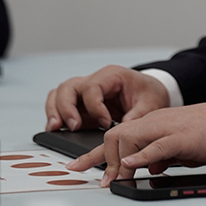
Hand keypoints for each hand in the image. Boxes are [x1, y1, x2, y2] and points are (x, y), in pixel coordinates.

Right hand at [44, 65, 169, 132]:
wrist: (150, 92)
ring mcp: (85, 92)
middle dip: (66, 107)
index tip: (106, 124)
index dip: (95, 107)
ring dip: (55, 111)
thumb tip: (121, 130)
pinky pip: (60, 105)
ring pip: (59, 94)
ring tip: (55, 128)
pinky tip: (57, 129)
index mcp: (111, 75)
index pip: (92, 88)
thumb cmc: (149, 94)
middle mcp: (94, 81)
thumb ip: (138, 115)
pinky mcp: (81, 105)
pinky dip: (56, 116)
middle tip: (74, 126)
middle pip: (68, 87)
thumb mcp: (151, 103)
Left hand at [65, 101, 205, 186]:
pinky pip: (156, 145)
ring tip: (113, 180)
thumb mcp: (177, 146)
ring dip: (118, 162)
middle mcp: (153, 123)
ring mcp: (165, 128)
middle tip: (102, 181)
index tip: (79, 167)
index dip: (95, 154)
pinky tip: (131, 164)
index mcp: (151, 124)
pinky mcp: (180, 137)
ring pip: (129, 138)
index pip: (116, 136)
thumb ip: (160, 154)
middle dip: (102, 159)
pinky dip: (140, 156)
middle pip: (115, 135)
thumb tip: (148, 168)